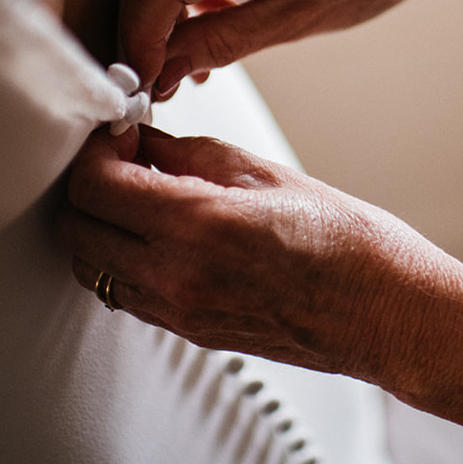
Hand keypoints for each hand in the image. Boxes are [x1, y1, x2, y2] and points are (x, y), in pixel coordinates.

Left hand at [58, 126, 462, 391]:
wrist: (384, 310)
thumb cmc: (345, 241)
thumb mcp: (264, 174)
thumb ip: (189, 154)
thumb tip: (141, 139)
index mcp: (198, 225)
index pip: (95, 185)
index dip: (96, 149)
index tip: (118, 131)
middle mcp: (177, 275)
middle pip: (77, 229)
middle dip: (88, 185)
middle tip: (122, 157)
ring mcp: (180, 311)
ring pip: (91, 267)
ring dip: (100, 226)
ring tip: (140, 195)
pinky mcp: (189, 331)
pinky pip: (125, 293)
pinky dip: (122, 259)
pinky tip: (160, 232)